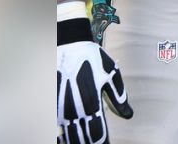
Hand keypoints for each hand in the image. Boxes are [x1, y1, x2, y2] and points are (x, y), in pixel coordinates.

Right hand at [57, 1, 131, 143]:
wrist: (65, 44)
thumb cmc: (92, 59)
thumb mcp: (111, 74)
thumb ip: (119, 98)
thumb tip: (129, 115)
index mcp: (92, 104)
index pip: (97, 135)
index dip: (101, 143)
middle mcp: (74, 110)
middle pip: (80, 138)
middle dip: (87, 143)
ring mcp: (59, 108)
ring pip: (65, 135)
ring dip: (73, 139)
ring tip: (81, 141)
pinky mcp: (48, 104)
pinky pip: (53, 125)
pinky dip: (60, 133)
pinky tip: (64, 135)